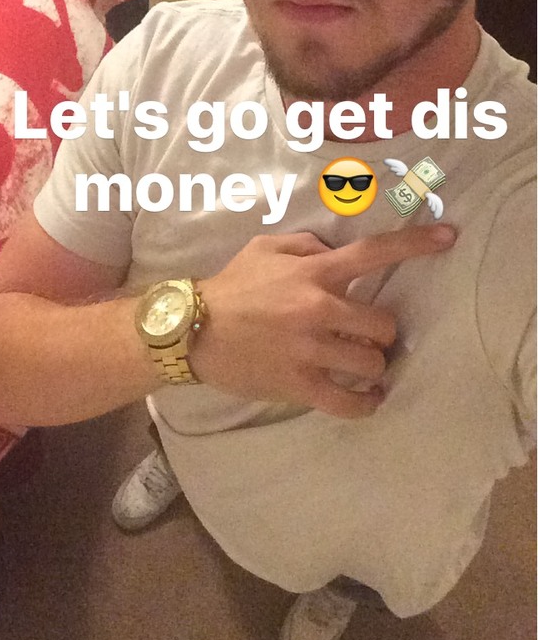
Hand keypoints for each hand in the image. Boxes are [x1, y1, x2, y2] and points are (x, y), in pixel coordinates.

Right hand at [190, 225, 455, 417]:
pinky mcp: (299, 386)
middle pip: (382, 323)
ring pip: (371, 362)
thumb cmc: (231, 286)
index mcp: (313, 273)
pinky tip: (368, 396)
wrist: (191, 331)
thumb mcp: (265, 247)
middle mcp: (317, 309)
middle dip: (381, 330)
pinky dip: (366, 402)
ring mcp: (309, 351)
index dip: (414, 243)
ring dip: (373, 364)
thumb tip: (335, 250)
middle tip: (369, 334)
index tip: (448, 237)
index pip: (372, 253)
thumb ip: (306, 244)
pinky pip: (349, 402)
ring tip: (364, 365)